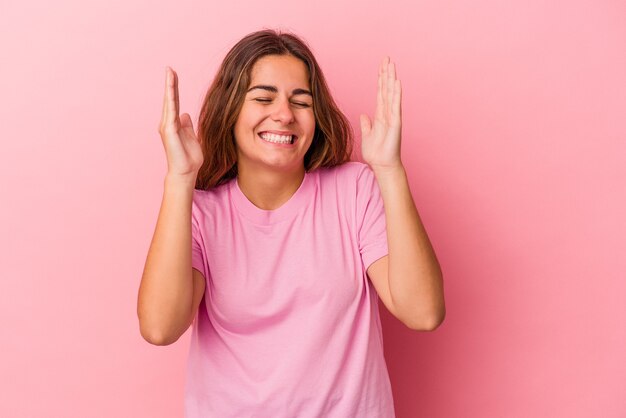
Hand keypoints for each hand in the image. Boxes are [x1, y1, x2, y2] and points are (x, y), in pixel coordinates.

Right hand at [158, 67, 203, 177]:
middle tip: (170, 68)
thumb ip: (187, 126)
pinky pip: (171, 112)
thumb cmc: (189, 158)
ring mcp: (167, 127)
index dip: (174, 88)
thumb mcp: (192, 137)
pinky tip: (171, 90)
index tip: (174, 74)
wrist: (185, 172)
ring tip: (170, 73)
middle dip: (170, 83)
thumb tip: (185, 115)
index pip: (174, 102)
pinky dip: (171, 101)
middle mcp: (168, 123)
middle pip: (170, 99)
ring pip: (169, 103)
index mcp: (174, 124)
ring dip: (169, 88)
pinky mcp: (169, 131)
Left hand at [359, 56, 402, 172]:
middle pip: (386, 89)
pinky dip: (396, 94)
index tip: (381, 66)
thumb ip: (366, 124)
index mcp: (380, 115)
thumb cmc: (376, 153)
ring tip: (392, 65)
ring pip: (391, 94)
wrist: (382, 165)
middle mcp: (387, 113)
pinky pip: (395, 106)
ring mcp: (393, 117)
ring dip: (392, 79)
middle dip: (386, 74)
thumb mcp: (367, 136)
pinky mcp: (396, 123)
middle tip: (387, 59)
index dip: (380, 79)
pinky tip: (396, 83)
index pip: (380, 93)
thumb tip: (363, 115)